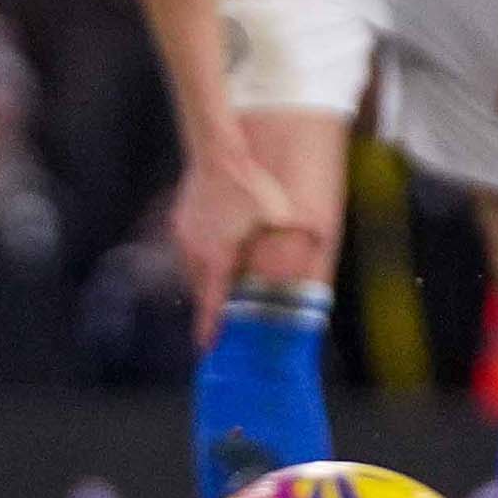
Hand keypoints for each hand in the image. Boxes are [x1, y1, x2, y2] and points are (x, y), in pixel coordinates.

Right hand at [166, 134, 298, 345]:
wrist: (218, 150)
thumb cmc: (249, 185)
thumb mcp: (279, 217)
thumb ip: (293, 241)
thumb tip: (317, 255)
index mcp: (216, 258)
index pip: (209, 305)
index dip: (209, 329)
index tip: (208, 348)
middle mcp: (194, 251)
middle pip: (200, 289)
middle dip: (212, 303)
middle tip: (226, 314)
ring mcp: (184, 235)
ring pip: (193, 269)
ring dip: (207, 278)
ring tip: (224, 282)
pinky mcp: (180, 220)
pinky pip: (190, 248)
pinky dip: (202, 256)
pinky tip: (220, 246)